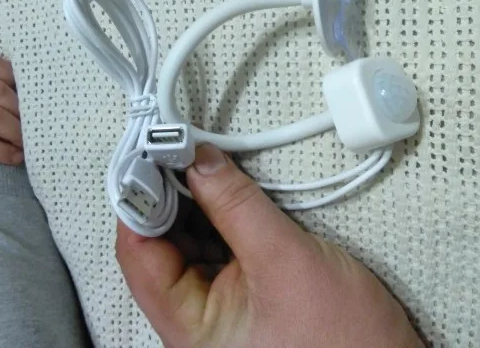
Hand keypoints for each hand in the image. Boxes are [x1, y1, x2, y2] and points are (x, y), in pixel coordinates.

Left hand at [116, 145, 423, 347]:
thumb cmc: (342, 339)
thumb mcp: (284, 259)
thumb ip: (236, 205)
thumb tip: (199, 163)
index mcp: (188, 324)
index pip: (137, 251)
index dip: (140, 198)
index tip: (153, 154)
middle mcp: (192, 321)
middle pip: (158, 246)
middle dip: (168, 196)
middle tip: (179, 150)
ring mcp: (215, 312)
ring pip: (186, 245)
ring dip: (193, 204)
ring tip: (202, 166)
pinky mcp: (238, 299)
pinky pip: (213, 251)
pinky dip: (217, 219)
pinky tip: (224, 193)